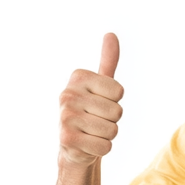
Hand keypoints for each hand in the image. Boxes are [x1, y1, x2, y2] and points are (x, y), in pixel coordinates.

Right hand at [58, 33, 122, 166]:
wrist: (74, 145)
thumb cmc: (91, 113)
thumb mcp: (99, 86)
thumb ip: (107, 62)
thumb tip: (111, 34)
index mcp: (78, 77)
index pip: (119, 91)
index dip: (115, 101)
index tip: (100, 104)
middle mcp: (68, 94)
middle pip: (117, 111)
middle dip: (112, 121)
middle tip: (97, 121)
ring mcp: (66, 116)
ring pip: (112, 130)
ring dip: (107, 136)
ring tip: (93, 133)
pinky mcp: (68, 139)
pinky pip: (105, 147)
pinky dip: (101, 149)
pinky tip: (88, 145)